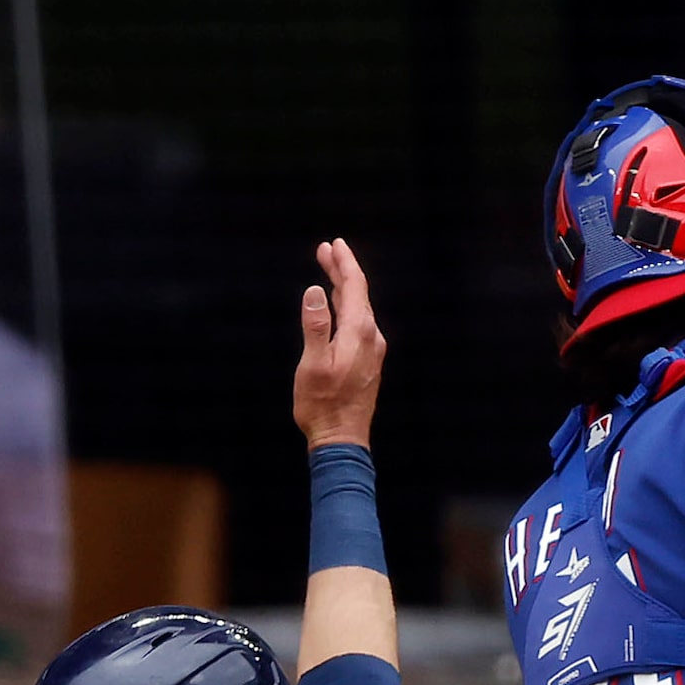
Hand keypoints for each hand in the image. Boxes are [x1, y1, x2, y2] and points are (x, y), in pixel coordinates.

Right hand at [293, 239, 384, 451]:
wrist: (342, 440)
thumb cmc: (322, 406)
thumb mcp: (312, 365)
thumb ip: (315, 326)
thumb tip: (314, 291)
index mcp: (358, 333)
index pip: (354, 287)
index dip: (343, 263)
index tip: (333, 244)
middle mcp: (371, 338)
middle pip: (358, 294)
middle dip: (342, 270)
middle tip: (326, 250)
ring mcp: (372, 351)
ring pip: (359, 309)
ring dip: (343, 289)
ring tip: (329, 272)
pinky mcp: (368, 362)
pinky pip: (359, 324)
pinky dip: (347, 308)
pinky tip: (338, 308)